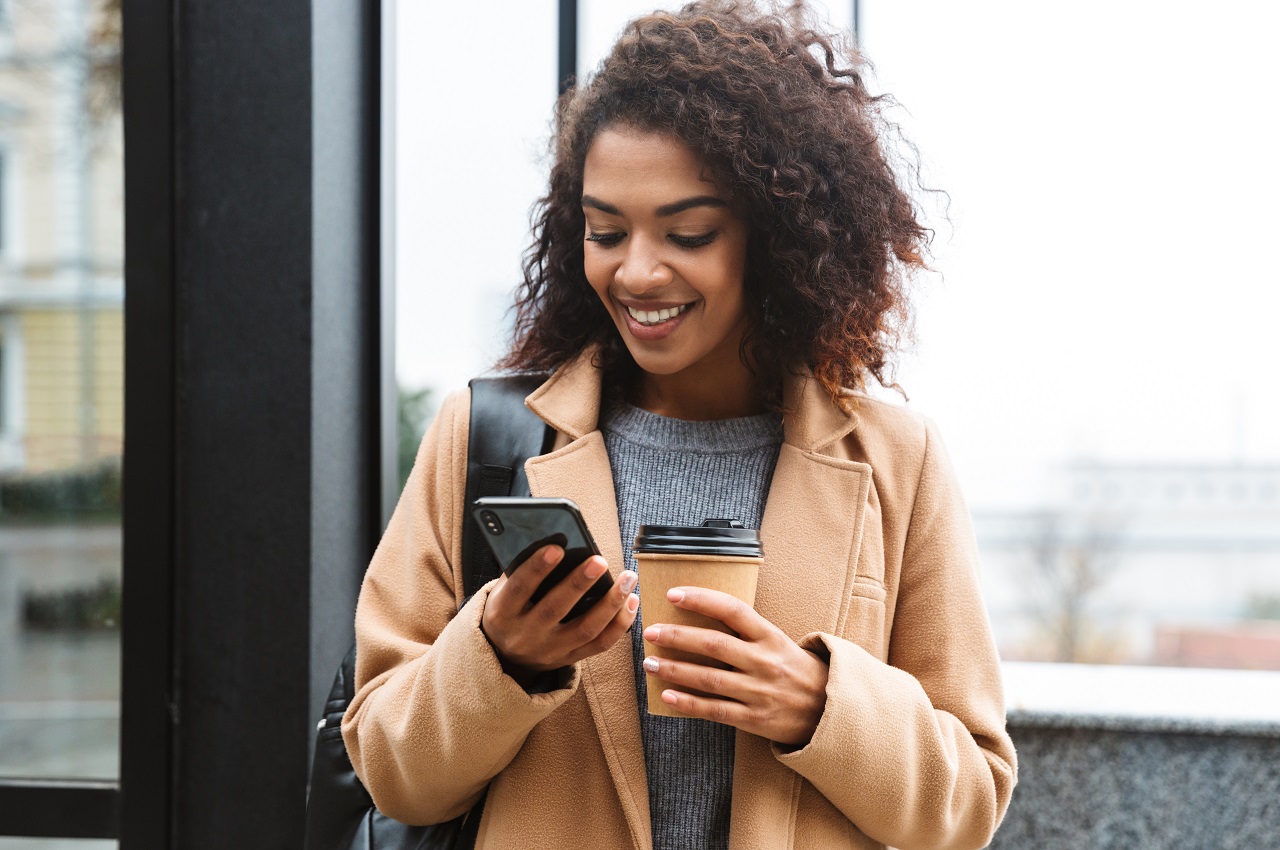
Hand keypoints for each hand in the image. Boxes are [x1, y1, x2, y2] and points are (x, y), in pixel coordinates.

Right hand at [481, 544, 638, 679]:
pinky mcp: (569, 659)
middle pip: (555, 609)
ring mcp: (549, 650)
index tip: (557, 547)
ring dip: (610, 603)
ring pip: (585, 629)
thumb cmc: (509, 609)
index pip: (519, 588)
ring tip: (627, 579)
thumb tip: (555, 540)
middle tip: (600, 561)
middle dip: (579, 583)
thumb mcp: (503, 591)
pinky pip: (599, 644)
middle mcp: (525, 635)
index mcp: (502, 613)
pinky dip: (619, 624)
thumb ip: (522, 570)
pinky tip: (632, 602)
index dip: (537, 568)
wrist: (505, 656)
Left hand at [641, 587, 829, 746]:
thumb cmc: (797, 670)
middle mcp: (764, 661)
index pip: (732, 610)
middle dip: (677, 636)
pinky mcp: (755, 719)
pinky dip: (689, 704)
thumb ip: (747, 632)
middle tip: (650, 632)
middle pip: (714, 644)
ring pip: (709, 679)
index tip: (672, 594)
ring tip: (649, 663)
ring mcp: (759, 692)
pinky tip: (667, 696)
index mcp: (771, 636)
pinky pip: (715, 710)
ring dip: (675, 670)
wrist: (829, 712)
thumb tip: (701, 614)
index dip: (701, 599)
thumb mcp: (779, 642)